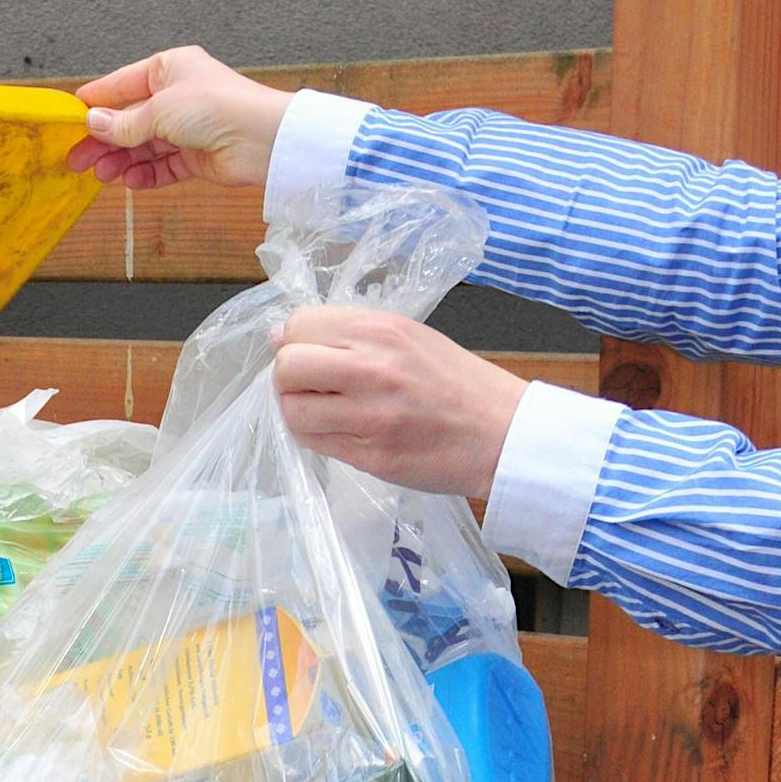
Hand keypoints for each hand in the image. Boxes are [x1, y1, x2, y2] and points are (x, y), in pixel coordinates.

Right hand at [68, 46, 293, 190]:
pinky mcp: (195, 157)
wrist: (260, 140)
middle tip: (77, 158)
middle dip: (104, 140)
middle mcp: (177, 97)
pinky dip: (145, 175)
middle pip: (130, 121)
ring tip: (101, 174)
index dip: (96, 103)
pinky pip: (162, 167)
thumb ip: (124, 123)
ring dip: (121, 160)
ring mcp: (186, 128)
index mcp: (169, 69)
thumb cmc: (220, 106)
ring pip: (143, 146)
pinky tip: (128, 181)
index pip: (122, 85)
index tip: (71, 118)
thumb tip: (95, 123)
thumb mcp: (160, 110)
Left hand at [272, 308, 528, 500]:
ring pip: (293, 410)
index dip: (294, 343)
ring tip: (325, 413)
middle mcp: (372, 367)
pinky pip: (314, 444)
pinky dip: (315, 438)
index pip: (299, 326)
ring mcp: (370, 414)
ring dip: (299, 413)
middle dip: (288, 380)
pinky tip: (338, 432)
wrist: (501, 432)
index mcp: (381, 330)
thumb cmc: (454, 382)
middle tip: (310, 389)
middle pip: (287, 367)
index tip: (309, 357)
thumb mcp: (408, 337)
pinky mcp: (370, 455)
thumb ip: (348, 335)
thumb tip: (279, 335)